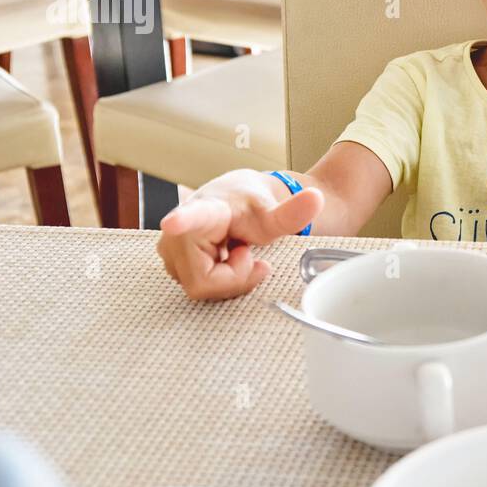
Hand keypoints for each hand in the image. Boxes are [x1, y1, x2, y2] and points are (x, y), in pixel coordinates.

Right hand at [157, 170, 323, 300]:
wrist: (234, 201)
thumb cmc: (248, 207)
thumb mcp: (273, 213)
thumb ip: (293, 212)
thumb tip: (316, 198)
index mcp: (205, 210)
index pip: (193, 217)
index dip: (182, 222)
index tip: (174, 223)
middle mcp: (177, 231)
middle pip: (204, 281)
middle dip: (236, 277)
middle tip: (248, 254)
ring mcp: (170, 250)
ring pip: (201, 289)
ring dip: (229, 280)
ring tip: (236, 253)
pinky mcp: (171, 263)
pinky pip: (199, 289)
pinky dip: (221, 282)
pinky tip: (225, 262)